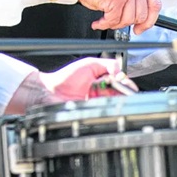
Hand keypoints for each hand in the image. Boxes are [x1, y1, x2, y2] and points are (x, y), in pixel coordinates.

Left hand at [4, 57, 128, 113]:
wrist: (50, 92)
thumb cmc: (65, 78)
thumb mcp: (89, 63)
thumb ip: (107, 64)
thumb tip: (120, 71)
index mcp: (102, 79)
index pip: (120, 81)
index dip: (125, 82)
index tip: (125, 81)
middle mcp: (101, 92)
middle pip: (120, 92)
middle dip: (124, 90)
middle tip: (122, 87)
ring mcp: (97, 103)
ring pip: (115, 102)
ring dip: (117, 98)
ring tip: (114, 93)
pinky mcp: (93, 112)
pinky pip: (105, 111)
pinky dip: (108, 107)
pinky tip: (106, 102)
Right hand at [79, 0, 161, 33]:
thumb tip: (141, 18)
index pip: (155, 4)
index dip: (149, 21)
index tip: (140, 28)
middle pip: (141, 15)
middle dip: (127, 23)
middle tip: (115, 21)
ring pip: (128, 19)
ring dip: (115, 23)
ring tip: (105, 18)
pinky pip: (114, 20)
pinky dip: (104, 24)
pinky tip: (99, 20)